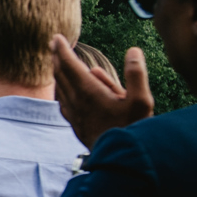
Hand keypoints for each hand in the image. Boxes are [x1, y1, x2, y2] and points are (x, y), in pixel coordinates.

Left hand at [50, 33, 153, 148]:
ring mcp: (73, 114)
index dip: (61, 49)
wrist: (117, 160)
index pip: (69, 64)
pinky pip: (63, 101)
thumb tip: (133, 51)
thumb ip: (136, 74)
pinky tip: (64, 90)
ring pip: (60, 87)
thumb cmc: (131, 129)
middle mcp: (76, 101)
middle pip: (60, 74)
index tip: (56, 37)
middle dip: (57, 57)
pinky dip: (61, 89)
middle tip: (54, 44)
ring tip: (59, 62)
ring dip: (58, 72)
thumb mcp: (141, 101)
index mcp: (88, 92)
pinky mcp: (74, 124)